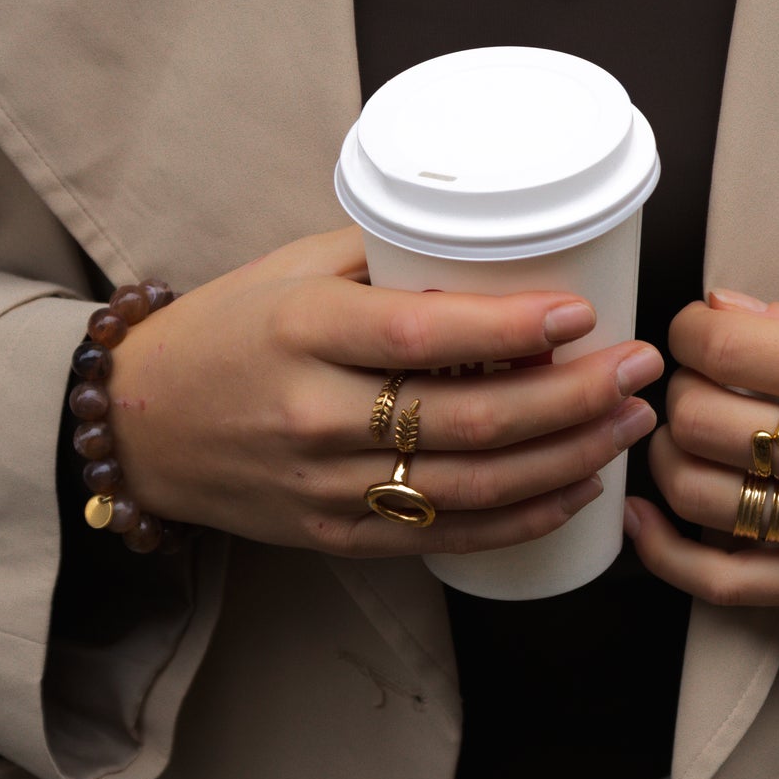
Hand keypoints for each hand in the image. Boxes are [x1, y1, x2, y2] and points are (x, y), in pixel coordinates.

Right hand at [106, 228, 661, 554]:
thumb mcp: (290, 270)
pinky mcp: (333, 535)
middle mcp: (312, 413)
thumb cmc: (226, 331)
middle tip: (639, 371)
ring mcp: (323, 484)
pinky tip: (576, 489)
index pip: (423, 333)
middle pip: (467, 417)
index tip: (584, 314)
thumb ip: (387, 258)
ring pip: (469, 485)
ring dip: (565, 458)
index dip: (512, 328)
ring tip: (628, 424)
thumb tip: (500, 243)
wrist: (139, 427)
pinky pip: (443, 535)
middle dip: (572, 397)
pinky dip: (520, 518)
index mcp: (301, 330)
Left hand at [627, 292, 778, 607]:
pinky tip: (648, 516)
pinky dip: (666, 553)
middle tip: (702, 381)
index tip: (701, 331)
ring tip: (687, 434)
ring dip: (669, 456)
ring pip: (697, 494)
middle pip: (700, 418)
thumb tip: (718, 309)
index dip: (690, 330)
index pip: (726, 346)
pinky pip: (723, 581)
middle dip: (679, 388)